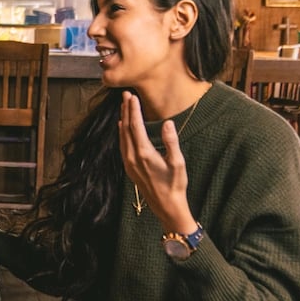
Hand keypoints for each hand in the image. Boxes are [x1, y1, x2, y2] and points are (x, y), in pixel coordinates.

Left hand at [118, 91, 194, 232]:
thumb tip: (167, 123)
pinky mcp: (129, 168)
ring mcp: (128, 163)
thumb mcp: (178, 162)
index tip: (132, 96)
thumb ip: (171, 141)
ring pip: (122, 136)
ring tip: (124, 106)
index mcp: (144, 154)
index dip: (133, 110)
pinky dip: (122, 133)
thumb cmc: (175, 184)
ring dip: (123, 119)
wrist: (166, 205)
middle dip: (126, 110)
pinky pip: (122, 145)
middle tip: (125, 95)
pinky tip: (122, 127)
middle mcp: (132, 157)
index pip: (136, 126)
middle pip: (126, 128)